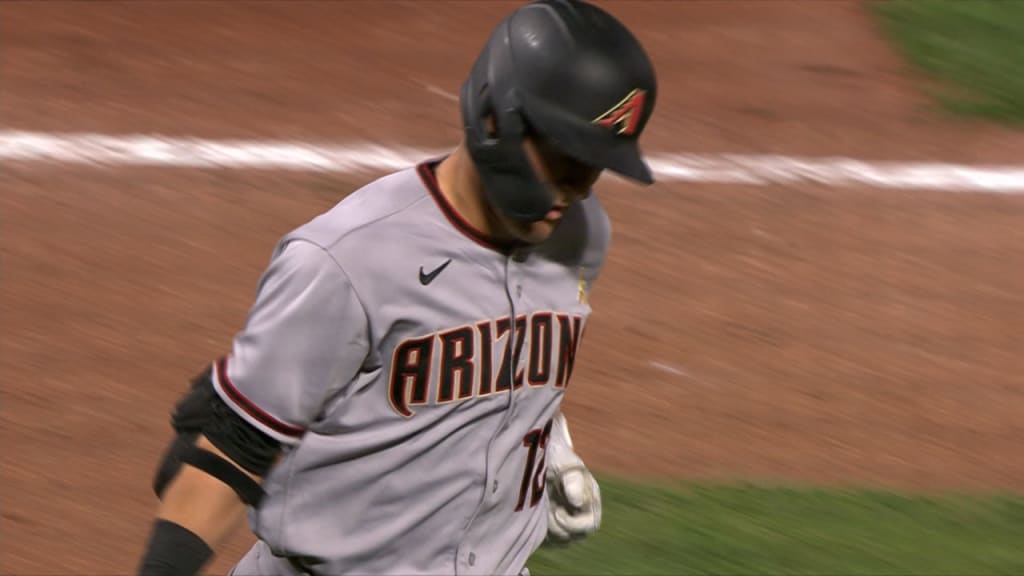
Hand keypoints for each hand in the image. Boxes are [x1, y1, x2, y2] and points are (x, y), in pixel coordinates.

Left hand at [544, 413, 600, 543]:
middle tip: (542, 512)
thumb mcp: (564, 463)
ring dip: (547, 529)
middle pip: (574, 536)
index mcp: (590, 499)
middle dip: (557, 528)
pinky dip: (538, 531)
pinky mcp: (551, 525)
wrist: (537, 455)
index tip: (555, 512)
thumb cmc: (555, 457)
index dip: (572, 524)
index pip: (589, 525)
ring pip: (560, 540)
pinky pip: (547, 539)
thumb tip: (578, 502)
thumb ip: (573, 480)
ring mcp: (566, 520)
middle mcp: (581, 512)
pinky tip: (532, 514)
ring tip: (537, 510)